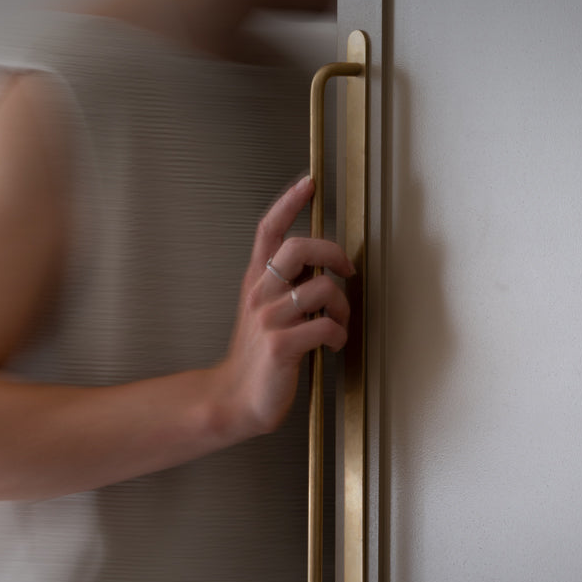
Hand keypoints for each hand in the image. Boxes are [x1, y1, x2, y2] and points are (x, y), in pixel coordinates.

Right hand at [210, 176, 355, 437]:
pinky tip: (332, 344)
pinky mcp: (282, 346)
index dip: (289, 202)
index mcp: (255, 281)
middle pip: (299, 247)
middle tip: (347, 268)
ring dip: (341, 305)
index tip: (309, 183)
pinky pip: (325, 326)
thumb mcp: (262, 310)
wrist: (234, 398)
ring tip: (338, 322)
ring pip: (321, 288)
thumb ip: (284, 283)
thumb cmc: (256, 356)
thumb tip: (320, 263)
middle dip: (334, 252)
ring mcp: (269, 319)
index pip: (268, 230)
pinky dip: (338, 334)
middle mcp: (260, 294)